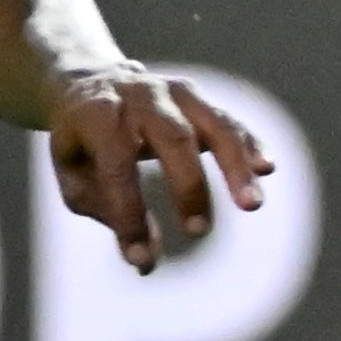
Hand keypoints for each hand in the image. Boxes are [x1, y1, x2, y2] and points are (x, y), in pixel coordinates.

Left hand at [44, 60, 273, 273]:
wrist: (91, 83)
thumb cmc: (83, 143)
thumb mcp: (74, 174)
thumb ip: (105, 211)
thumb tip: (147, 258)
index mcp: (97, 114)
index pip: (116, 166)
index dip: (128, 213)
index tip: (140, 256)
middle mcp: (140, 97)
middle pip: (173, 137)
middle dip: (189, 186)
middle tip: (198, 230)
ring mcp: (174, 93)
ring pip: (214, 125)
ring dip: (235, 166)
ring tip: (252, 205)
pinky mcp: (199, 99)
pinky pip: (229, 121)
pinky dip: (250, 145)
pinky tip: (267, 169)